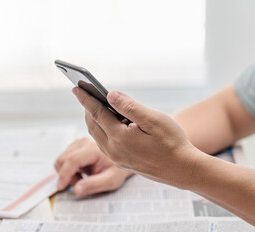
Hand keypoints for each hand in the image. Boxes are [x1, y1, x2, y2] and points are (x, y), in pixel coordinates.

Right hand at [54, 137, 132, 195]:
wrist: (123, 158)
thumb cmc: (118, 169)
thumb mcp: (110, 181)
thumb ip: (93, 185)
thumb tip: (76, 189)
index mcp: (93, 149)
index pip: (72, 160)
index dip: (64, 175)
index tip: (61, 187)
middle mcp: (83, 142)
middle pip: (63, 159)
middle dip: (67, 176)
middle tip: (81, 183)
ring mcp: (78, 142)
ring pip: (61, 159)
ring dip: (67, 173)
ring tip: (82, 177)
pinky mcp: (75, 145)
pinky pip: (64, 158)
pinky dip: (68, 168)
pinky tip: (81, 171)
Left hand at [73, 87, 200, 188]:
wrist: (182, 169)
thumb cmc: (172, 142)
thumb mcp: (153, 119)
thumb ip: (130, 106)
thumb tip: (110, 94)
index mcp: (119, 137)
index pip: (96, 113)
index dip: (86, 99)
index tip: (76, 88)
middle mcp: (113, 149)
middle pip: (92, 124)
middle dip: (87, 108)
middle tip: (84, 94)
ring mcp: (116, 158)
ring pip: (96, 135)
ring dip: (93, 119)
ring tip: (94, 106)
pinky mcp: (121, 162)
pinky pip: (103, 143)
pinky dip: (100, 130)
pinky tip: (107, 123)